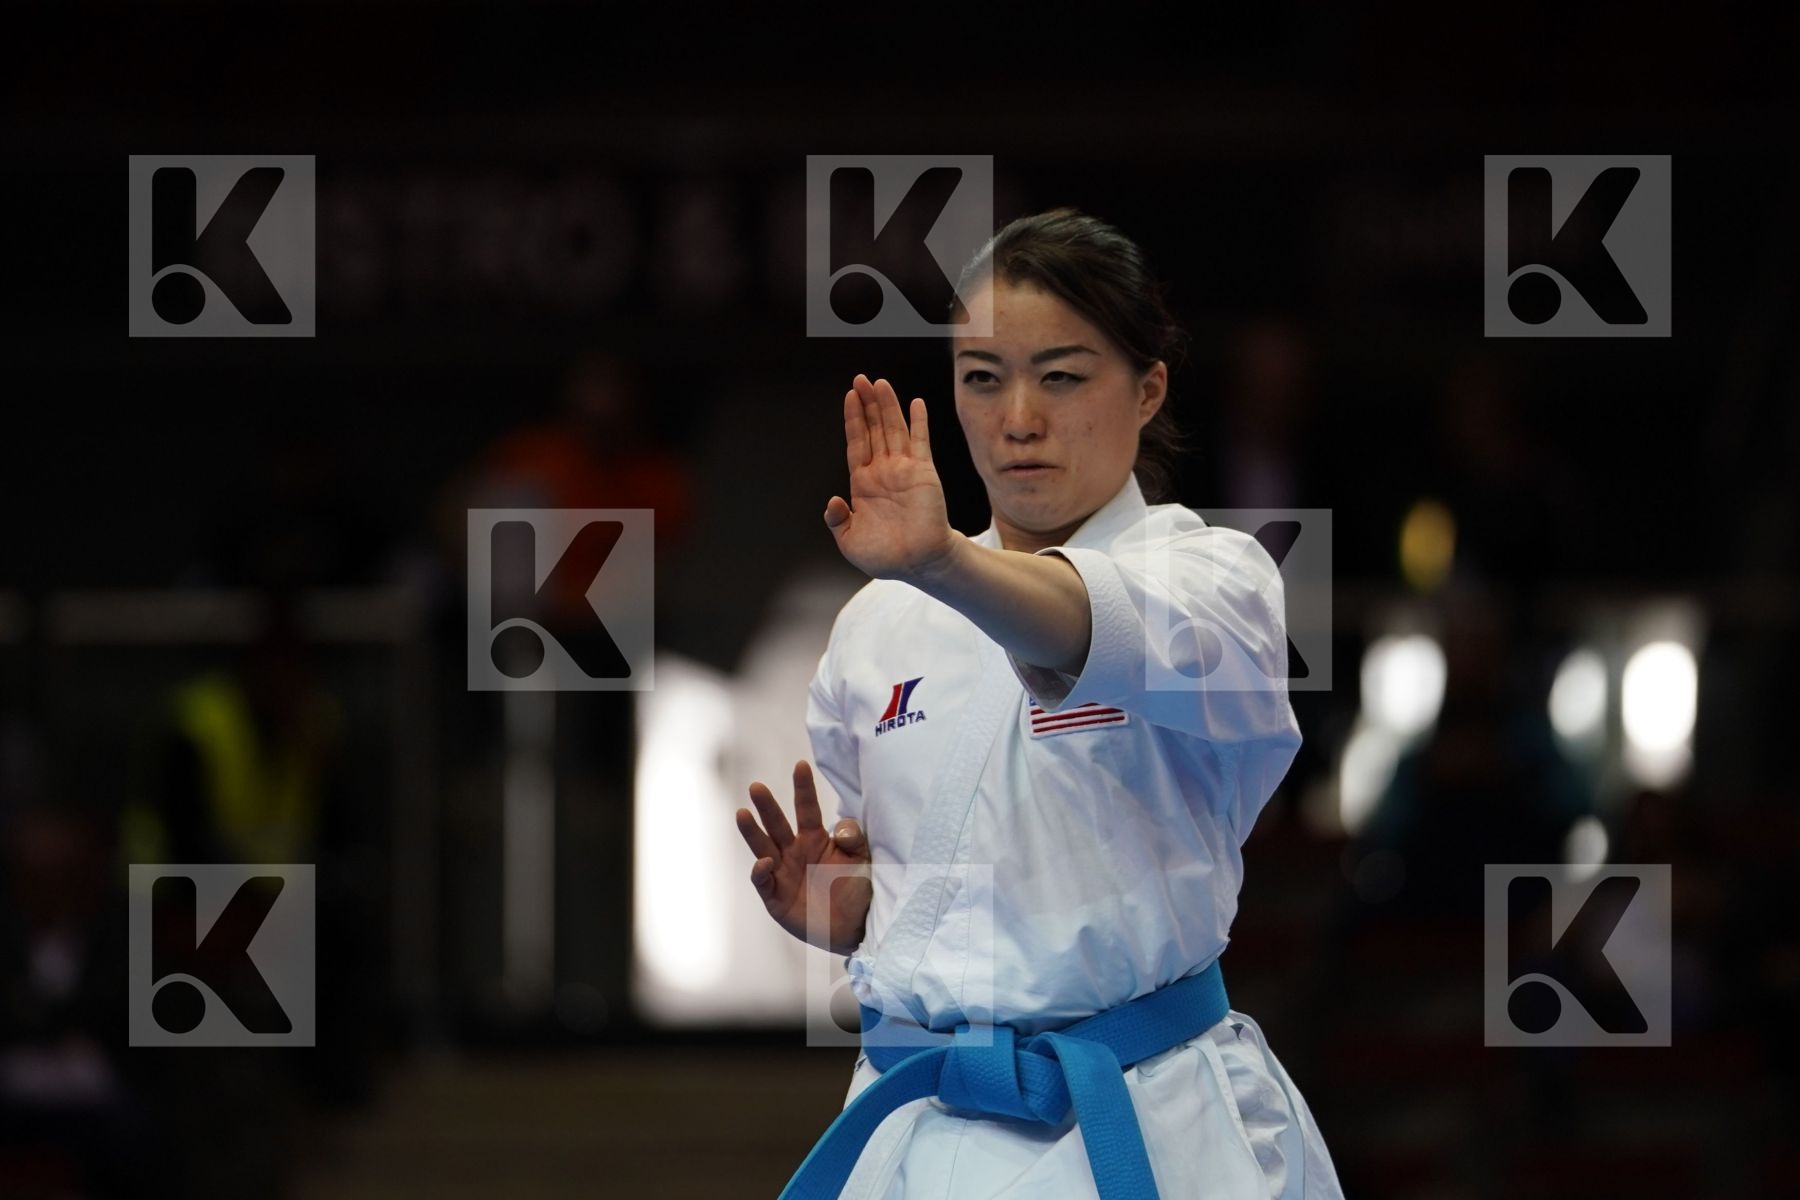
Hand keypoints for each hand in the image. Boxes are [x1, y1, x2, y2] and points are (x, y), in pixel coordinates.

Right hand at [736, 759, 871, 954]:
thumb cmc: (857, 889)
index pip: (807, 809)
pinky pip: (763, 881)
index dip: (803, 788)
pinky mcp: (775, 898)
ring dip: (752, 832)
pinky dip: (760, 871)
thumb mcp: (863, 859)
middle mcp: (794, 852)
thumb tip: (838, 827)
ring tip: (742, 813)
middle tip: (757, 786)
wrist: (855, 928)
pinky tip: (764, 861)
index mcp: (815, 838)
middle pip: (777, 825)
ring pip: (763, 847)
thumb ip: (853, 838)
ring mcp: (783, 874)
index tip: (801, 765)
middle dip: (767, 806)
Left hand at [825, 374, 958, 583]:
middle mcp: (883, 471)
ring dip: (887, 406)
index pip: (857, 443)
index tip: (850, 396)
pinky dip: (918, 422)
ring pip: (893, 430)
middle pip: (874, 429)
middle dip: (867, 404)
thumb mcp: (850, 541)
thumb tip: (833, 500)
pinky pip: (920, 442)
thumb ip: (837, 520)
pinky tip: (915, 403)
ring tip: (880, 382)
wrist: (918, 563)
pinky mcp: (923, 473)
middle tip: (861, 379)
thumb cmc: (886, 556)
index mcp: (864, 484)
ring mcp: (904, 470)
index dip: (853, 419)